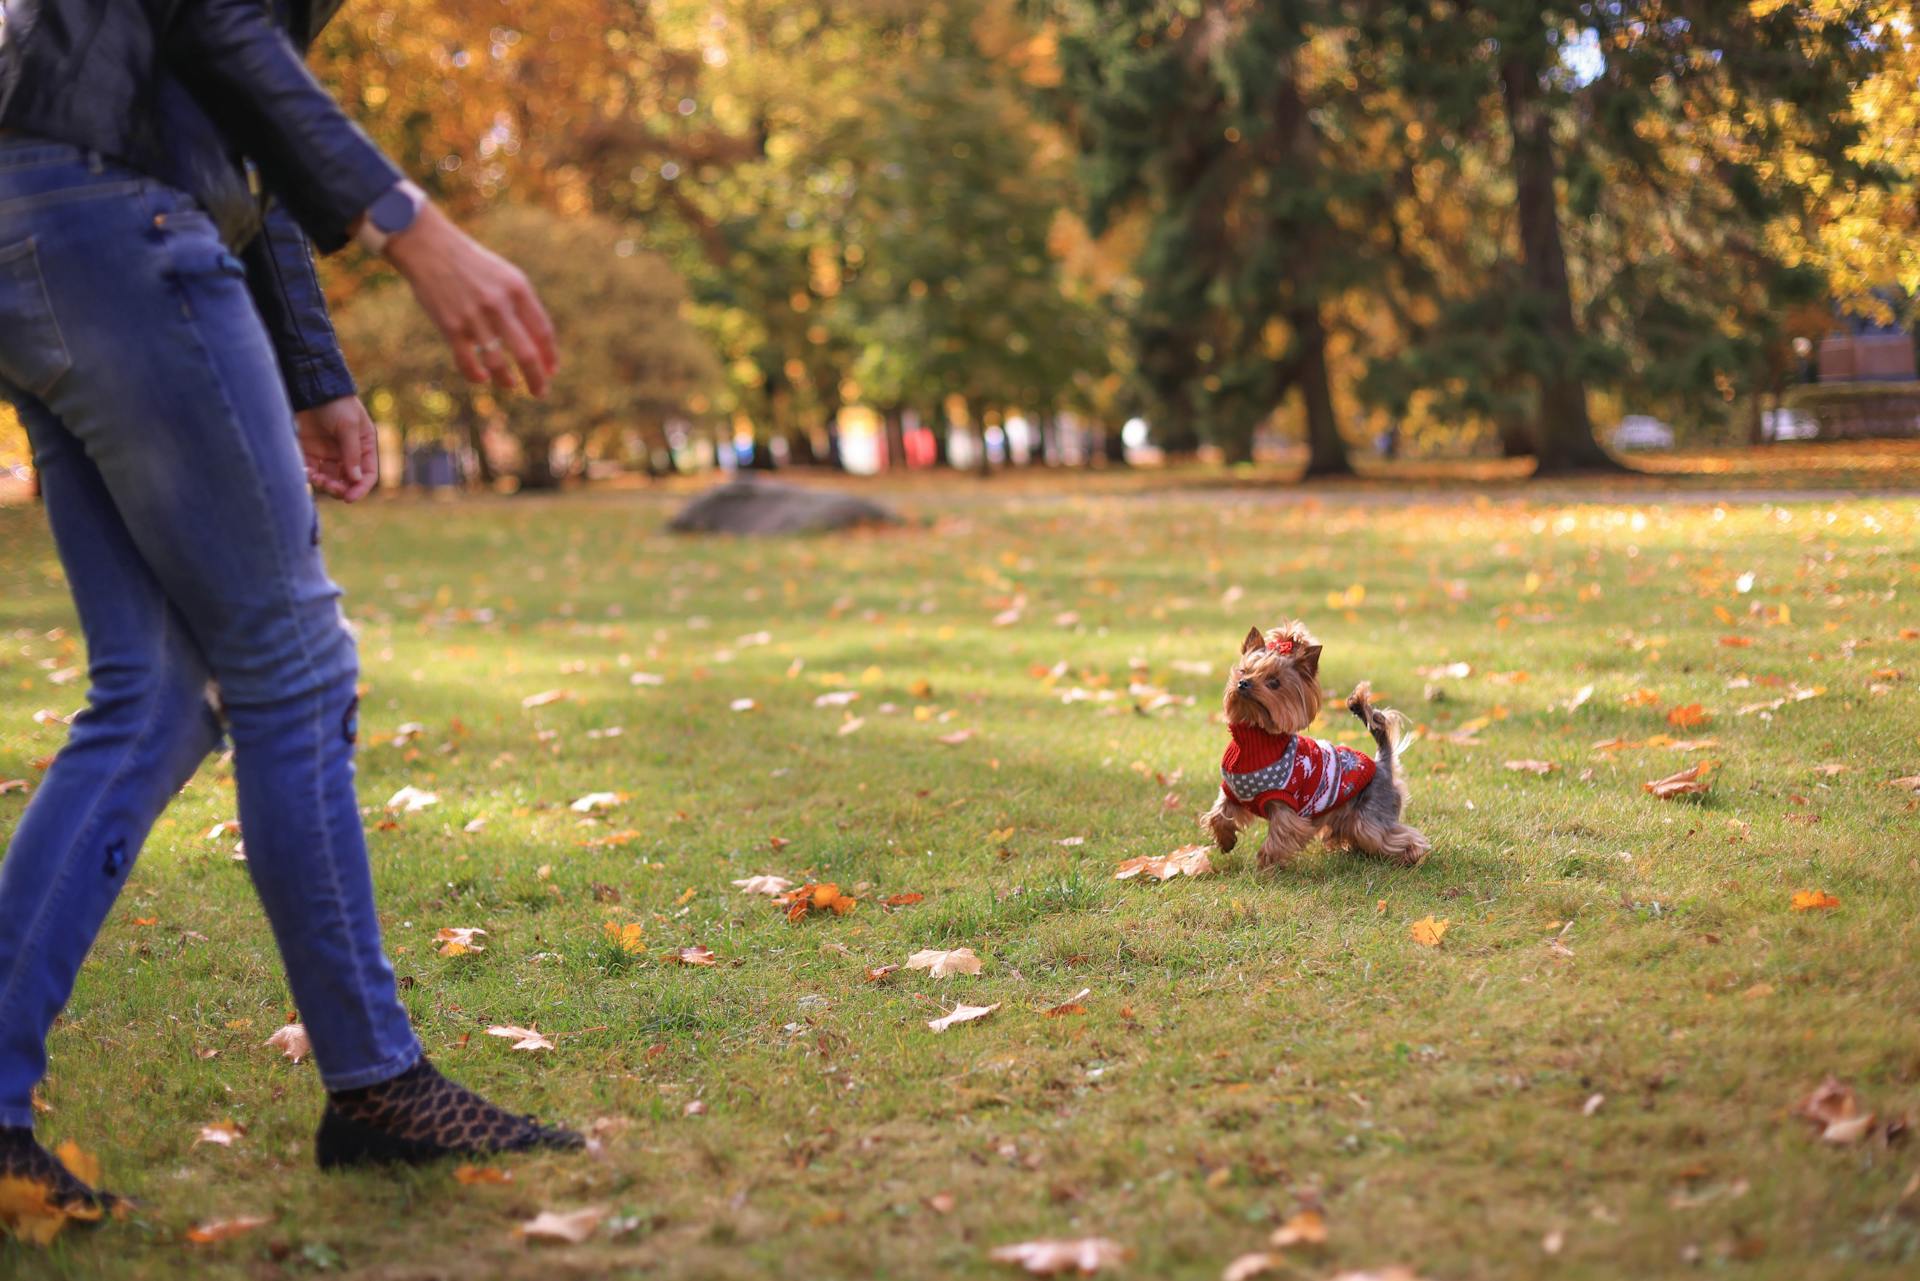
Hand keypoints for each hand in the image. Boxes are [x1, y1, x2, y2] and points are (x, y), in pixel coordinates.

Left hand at [296, 395, 379, 502]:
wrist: (309, 387)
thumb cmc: (335, 403)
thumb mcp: (348, 426)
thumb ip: (352, 453)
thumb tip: (355, 480)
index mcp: (364, 445)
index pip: (367, 474)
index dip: (360, 488)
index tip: (349, 498)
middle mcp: (347, 452)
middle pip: (348, 481)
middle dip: (340, 487)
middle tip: (330, 486)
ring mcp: (327, 453)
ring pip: (329, 479)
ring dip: (324, 483)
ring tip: (315, 477)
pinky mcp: (309, 451)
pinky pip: (311, 471)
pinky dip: (309, 475)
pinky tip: (306, 472)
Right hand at [383, 202, 558, 395]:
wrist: (430, 247)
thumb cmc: (473, 264)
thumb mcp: (505, 276)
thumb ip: (523, 305)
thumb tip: (538, 343)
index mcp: (518, 289)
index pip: (543, 331)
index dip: (550, 355)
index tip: (552, 371)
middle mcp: (499, 303)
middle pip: (526, 353)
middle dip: (537, 379)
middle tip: (541, 393)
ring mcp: (474, 316)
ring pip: (498, 363)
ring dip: (506, 380)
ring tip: (510, 384)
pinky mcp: (450, 325)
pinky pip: (467, 362)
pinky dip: (476, 375)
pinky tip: (482, 378)